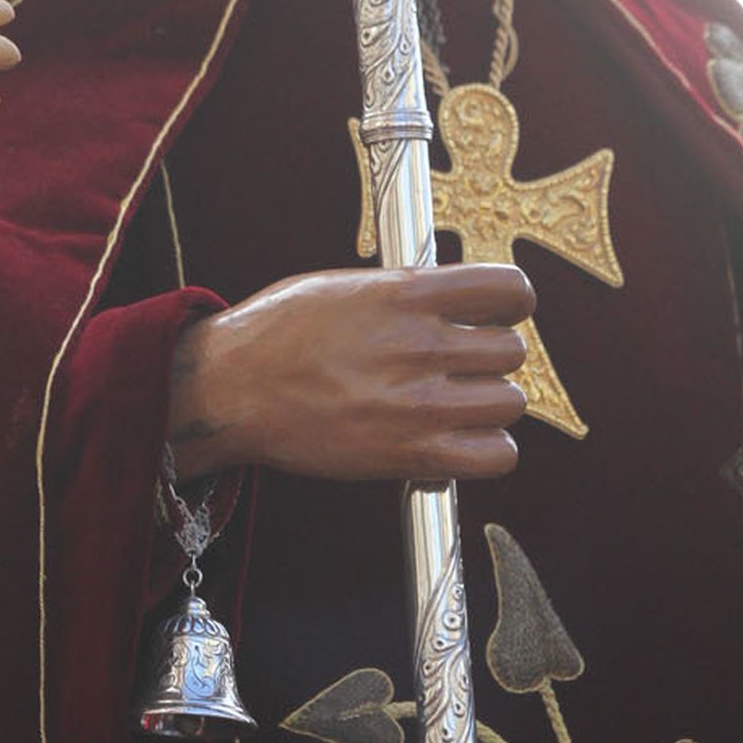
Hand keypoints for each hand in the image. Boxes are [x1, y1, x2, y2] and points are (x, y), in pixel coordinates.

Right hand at [167, 264, 534, 484]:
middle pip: (512, 350)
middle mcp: (420, 345)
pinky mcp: (412, 454)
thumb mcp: (342, 288)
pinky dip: (487, 451)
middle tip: (458, 368)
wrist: (229, 391)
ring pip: (510, 401)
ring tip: (454, 406)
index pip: (509, 288)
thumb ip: (403, 293)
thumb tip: (448, 301)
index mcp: (406, 293)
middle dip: (490, 359)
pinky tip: (459, 443)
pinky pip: (497, 454)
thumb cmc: (275, 334)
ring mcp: (419, 402)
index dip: (512, 303)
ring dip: (488, 405)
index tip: (498, 314)